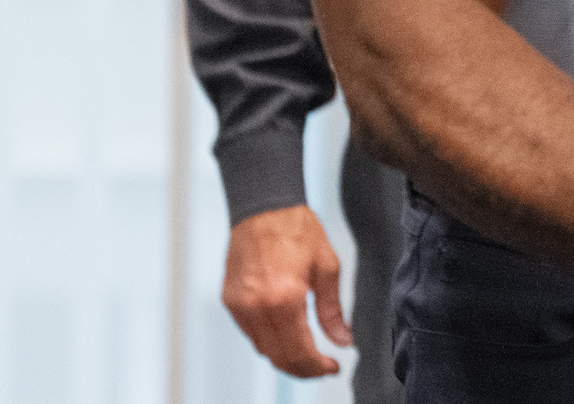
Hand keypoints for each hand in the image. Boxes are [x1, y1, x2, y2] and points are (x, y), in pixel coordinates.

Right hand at [221, 205, 350, 377]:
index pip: (300, 352)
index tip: (333, 366)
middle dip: (303, 369)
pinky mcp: (230, 300)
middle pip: (279, 358)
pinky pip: (250, 333)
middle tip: (322, 366)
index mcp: (284, 297)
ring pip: (263, 349)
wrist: (264, 204)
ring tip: (307, 352)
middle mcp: (257, 306)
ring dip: (285, 357)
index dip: (318, 367)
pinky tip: (285, 333)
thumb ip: (333, 309)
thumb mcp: (326, 266)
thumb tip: (343, 339)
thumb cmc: (295, 228)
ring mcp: (240, 305)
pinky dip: (268, 340)